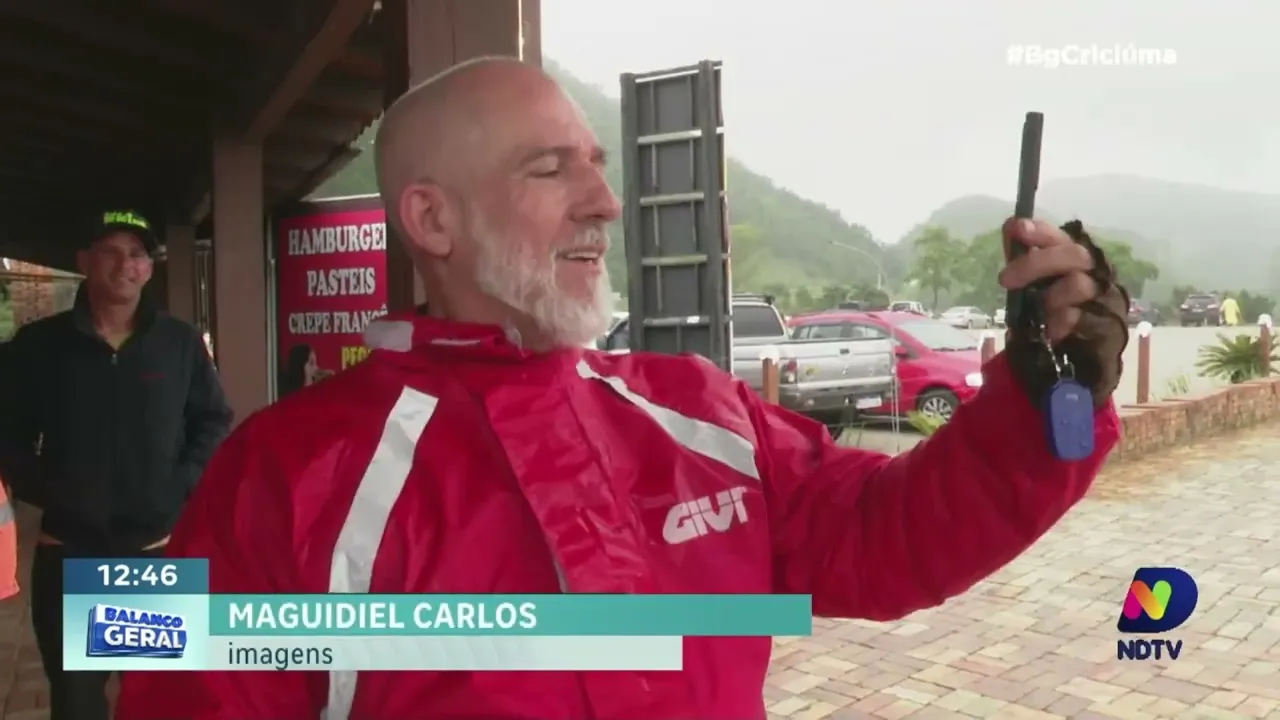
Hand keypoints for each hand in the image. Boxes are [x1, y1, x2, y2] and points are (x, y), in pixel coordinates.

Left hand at [998, 218, 1129, 406]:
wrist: (1073, 362)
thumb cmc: (1052, 315)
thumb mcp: (1033, 286)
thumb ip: (1023, 259)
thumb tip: (1010, 226)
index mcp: (1076, 259)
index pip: (1063, 237)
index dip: (1041, 231)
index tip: (1016, 229)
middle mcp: (1097, 273)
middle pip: (1073, 255)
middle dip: (1035, 264)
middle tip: (1005, 280)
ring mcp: (1107, 300)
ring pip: (1079, 285)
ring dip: (1050, 297)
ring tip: (1038, 312)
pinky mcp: (1109, 328)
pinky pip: (1081, 318)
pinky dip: (1059, 323)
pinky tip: (1048, 330)